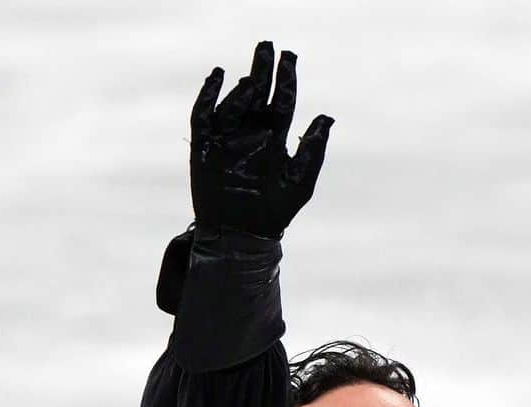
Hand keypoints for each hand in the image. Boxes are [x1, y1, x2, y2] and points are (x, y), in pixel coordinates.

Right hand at [190, 40, 333, 237]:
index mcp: (275, 137)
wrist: (240, 237)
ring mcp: (228, 137)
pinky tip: (218, 78)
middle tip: (268, 46)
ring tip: (250, 81)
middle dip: (263, 69)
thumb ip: (312, 151)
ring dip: (242, 88)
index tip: (290, 57)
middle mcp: (252, 132)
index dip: (287, 78)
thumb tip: (327, 118)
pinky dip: (208, 94)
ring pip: (235, 102)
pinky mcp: (205, 146)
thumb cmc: (274, 213)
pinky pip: (203, 114)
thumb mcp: (300, 184)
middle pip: (258, 92)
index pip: (283, 100)